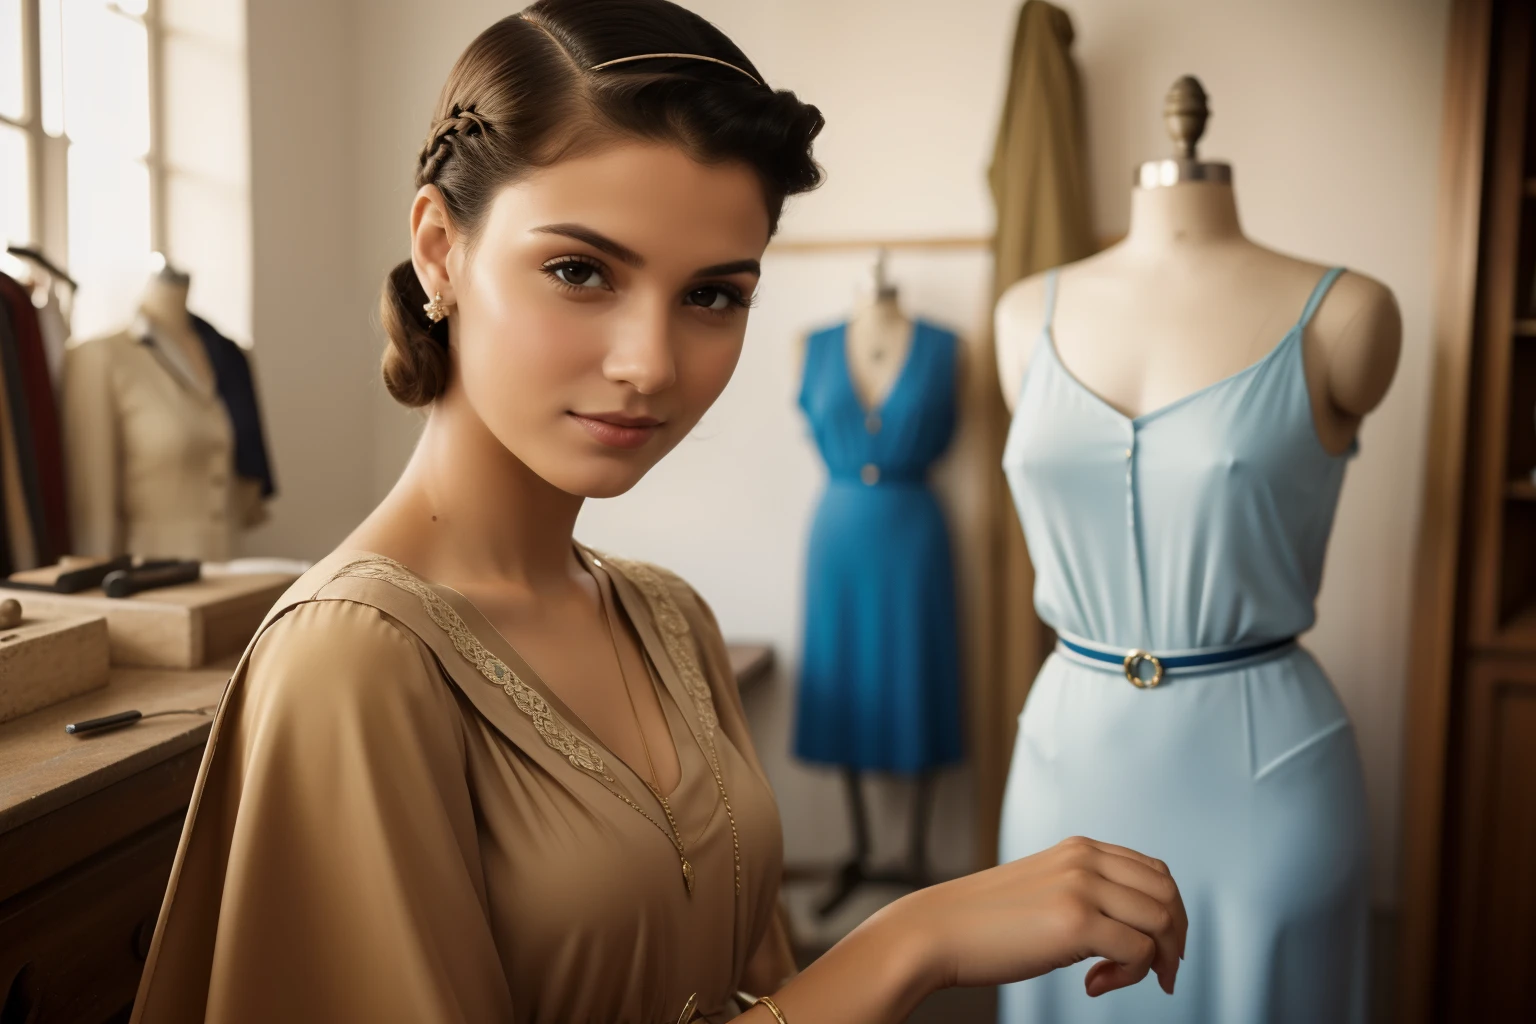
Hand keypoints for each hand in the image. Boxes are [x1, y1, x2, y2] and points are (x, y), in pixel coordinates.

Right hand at [884, 835, 1187, 997]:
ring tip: (1112, 980)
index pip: (1155, 872)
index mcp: (1080, 849)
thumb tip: (1135, 928)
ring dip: (1154, 961)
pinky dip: (1127, 977)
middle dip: (1174, 940)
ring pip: (1161, 922)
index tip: (1158, 950)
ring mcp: (1082, 887)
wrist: (937, 931)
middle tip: (1159, 975)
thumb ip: (1085, 892)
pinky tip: (1091, 985)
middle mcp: (1086, 860)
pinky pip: (1138, 952)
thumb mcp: (1044, 889)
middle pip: (1168, 895)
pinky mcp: (1076, 922)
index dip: (1169, 915)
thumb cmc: (984, 922)